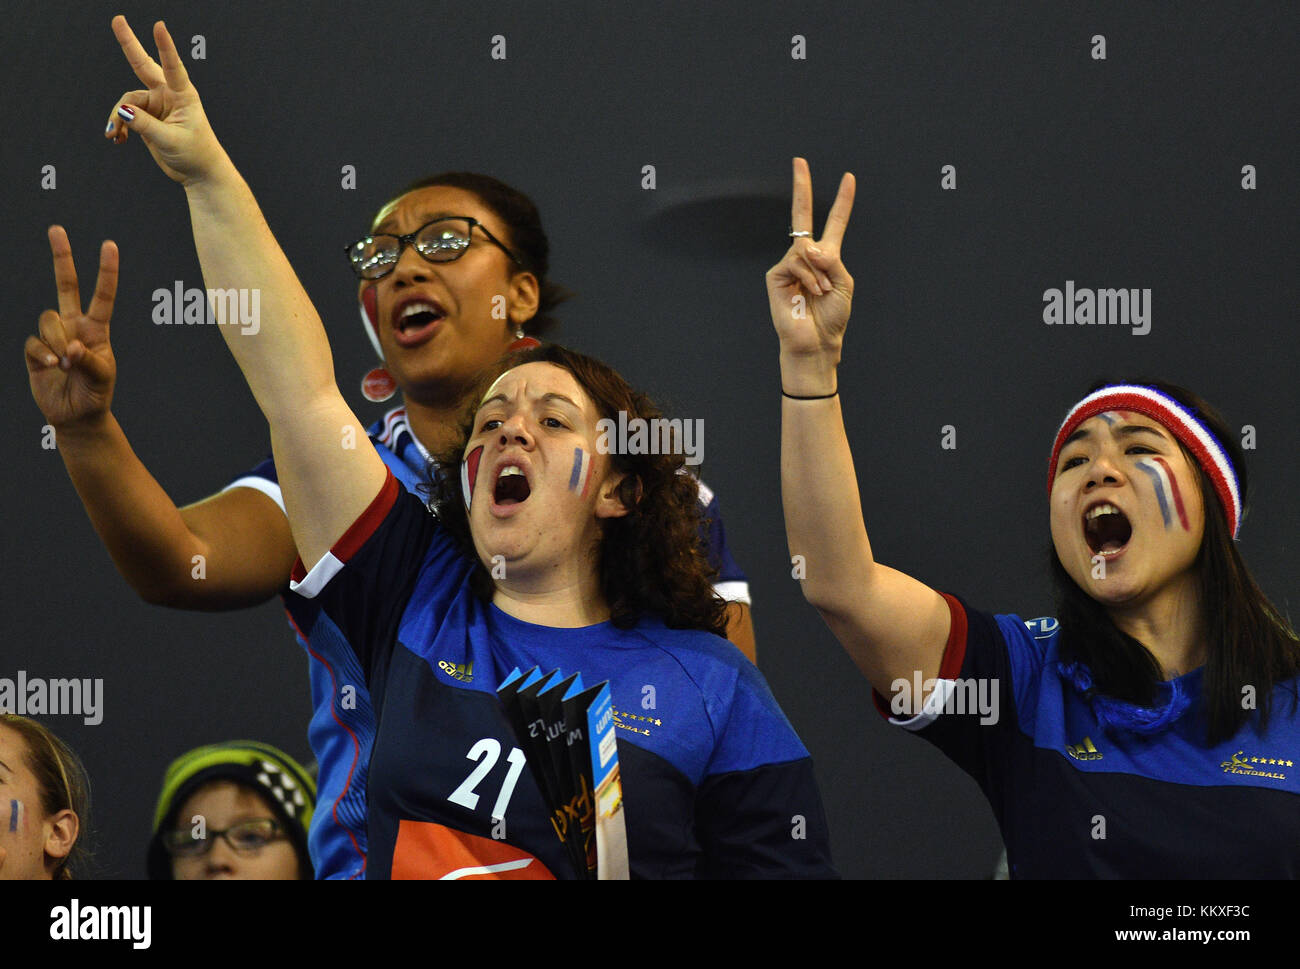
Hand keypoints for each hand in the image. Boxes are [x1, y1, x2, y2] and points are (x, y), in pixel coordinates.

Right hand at [25, 227, 118, 428]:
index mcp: (97, 328)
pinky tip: (53, 366)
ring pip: (48, 319)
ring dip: (58, 341)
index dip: (106, 271)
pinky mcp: (35, 351)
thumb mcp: (102, 377)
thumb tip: (72, 346)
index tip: (109, 245)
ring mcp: (53, 336)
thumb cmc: (96, 393)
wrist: (76, 416)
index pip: (102, 295)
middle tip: (57, 228)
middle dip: (62, 257)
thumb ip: (90, 360)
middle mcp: (74, 326)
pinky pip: (34, 342)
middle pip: (66, 285)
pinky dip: (43, 353)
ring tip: (67, 363)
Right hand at [103, 16, 225, 184]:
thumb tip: (122, 110)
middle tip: (117, 19)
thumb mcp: (170, 141)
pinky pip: (126, 115)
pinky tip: (117, 139)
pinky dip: (120, 126)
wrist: (198, 173)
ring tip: (114, 135)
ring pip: (127, 102)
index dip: (165, 46)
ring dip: (118, 117)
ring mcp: (156, 105)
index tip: (159, 26)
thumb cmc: (195, 155)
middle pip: (143, 65)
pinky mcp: (147, 117)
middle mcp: (168, 95)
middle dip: (130, 43)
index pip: (172, 67)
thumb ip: (144, 125)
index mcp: (183, 96)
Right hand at [766, 158, 855, 360]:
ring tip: (820, 292)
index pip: (833, 223)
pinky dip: (808, 276)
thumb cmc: (831, 317)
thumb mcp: (843, 282)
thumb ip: (831, 258)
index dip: (842, 202)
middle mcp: (805, 257)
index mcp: (826, 257)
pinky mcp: (776, 275)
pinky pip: (796, 262)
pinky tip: (809, 292)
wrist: (815, 342)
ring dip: (819, 272)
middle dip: (801, 187)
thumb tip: (807, 246)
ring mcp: (788, 264)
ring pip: (805, 249)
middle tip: (799, 160)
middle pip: (801, 215)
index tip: (849, 178)